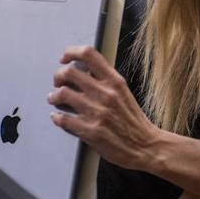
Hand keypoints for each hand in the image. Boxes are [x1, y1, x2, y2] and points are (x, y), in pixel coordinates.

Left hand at [48, 45, 162, 171]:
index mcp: (115, 81)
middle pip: (69, 72)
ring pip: (62, 94)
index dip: (71, 52)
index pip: (89, 54)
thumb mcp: (124, 93)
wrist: (145, 146)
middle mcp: (105, 94)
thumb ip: (106, 82)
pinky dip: (56, 117)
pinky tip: (58, 117)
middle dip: (58, 76)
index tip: (64, 59)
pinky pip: (62, 119)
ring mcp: (97, 112)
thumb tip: (83, 73)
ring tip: (54, 99)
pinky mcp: (89, 131)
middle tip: (57, 82)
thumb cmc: (134, 121)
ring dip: (54, 96)